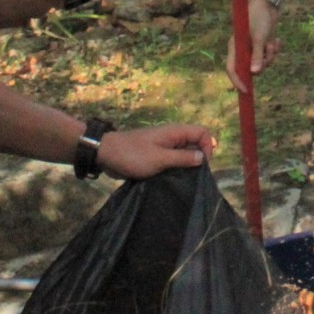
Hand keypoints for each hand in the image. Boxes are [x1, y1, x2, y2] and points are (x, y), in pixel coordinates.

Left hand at [96, 123, 215, 178]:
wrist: (107, 154)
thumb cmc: (133, 154)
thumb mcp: (160, 158)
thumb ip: (182, 158)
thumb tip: (202, 158)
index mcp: (175, 132)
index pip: (202, 132)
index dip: (207, 147)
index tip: (202, 165)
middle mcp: (172, 137)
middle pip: (195, 143)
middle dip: (198, 158)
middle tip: (195, 176)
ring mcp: (164, 146)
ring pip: (184, 153)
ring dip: (186, 165)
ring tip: (185, 180)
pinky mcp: (156, 155)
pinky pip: (173, 160)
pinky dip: (176, 168)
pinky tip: (174, 180)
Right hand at [224, 0, 281, 93]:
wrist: (268, 4)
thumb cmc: (259, 18)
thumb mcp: (259, 38)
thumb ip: (257, 55)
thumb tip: (255, 73)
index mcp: (235, 47)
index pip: (232, 69)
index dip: (237, 81)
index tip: (246, 91)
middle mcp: (242, 49)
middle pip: (250, 68)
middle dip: (262, 64)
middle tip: (268, 54)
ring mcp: (252, 48)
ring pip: (262, 63)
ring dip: (270, 56)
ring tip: (272, 43)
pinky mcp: (262, 45)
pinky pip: (268, 56)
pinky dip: (273, 50)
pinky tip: (276, 40)